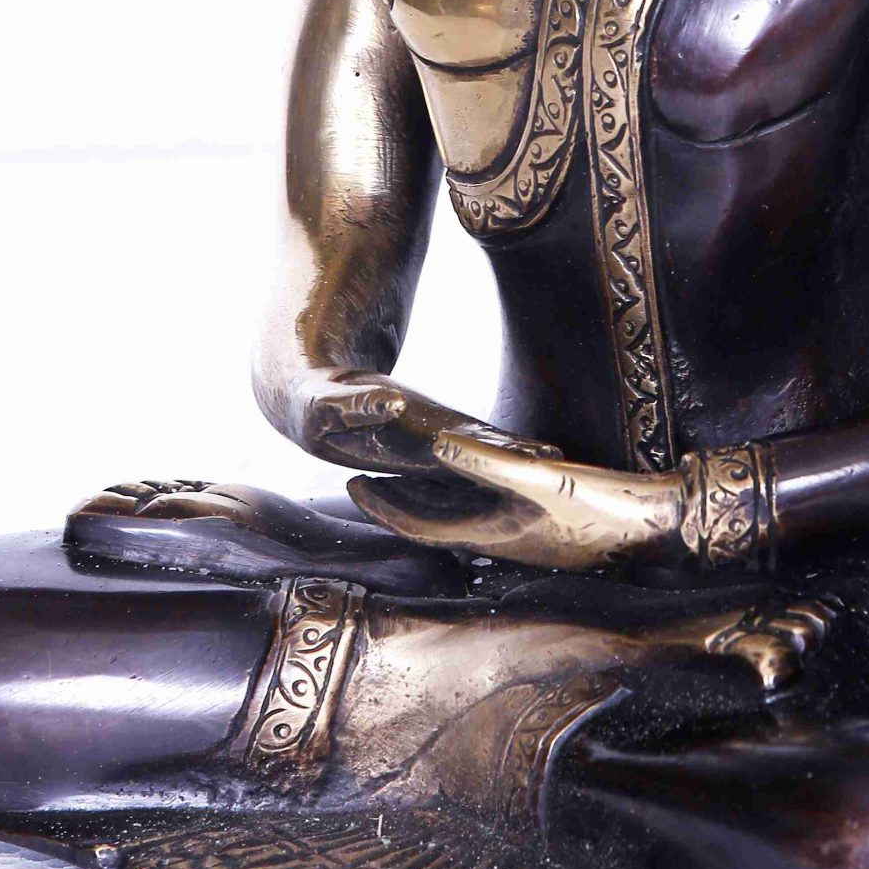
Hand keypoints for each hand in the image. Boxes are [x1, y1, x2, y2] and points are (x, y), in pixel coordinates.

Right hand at [298, 369, 556, 477]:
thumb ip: (355, 406)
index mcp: (405, 453)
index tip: (526, 464)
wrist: (311, 401)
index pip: (456, 461)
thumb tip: (392, 406)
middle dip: (514, 468)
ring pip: (484, 457)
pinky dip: (504, 446)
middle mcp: (424, 457)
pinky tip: (533, 451)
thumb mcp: (324, 405)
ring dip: (517, 459)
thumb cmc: (316, 404)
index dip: (490, 462)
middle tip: (558, 467)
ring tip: (557, 459)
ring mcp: (431, 445)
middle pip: (479, 465)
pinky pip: (475, 440)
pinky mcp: (432, 428)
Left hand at [348, 429, 685, 571]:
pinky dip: (465, 496)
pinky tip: (473, 480)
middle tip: (363, 478)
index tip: (350, 483)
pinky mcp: (543, 529)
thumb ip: (486, 461)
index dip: (383, 505)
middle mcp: (501, 542)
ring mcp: (523, 538)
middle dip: (398, 502)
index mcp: (492, 535)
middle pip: (435, 523)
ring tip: (405, 475)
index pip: (420, 526)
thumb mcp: (540, 478)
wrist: (655, 527)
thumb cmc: (601, 507)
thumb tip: (434, 444)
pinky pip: (487, 512)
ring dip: (429, 499)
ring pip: (460, 518)